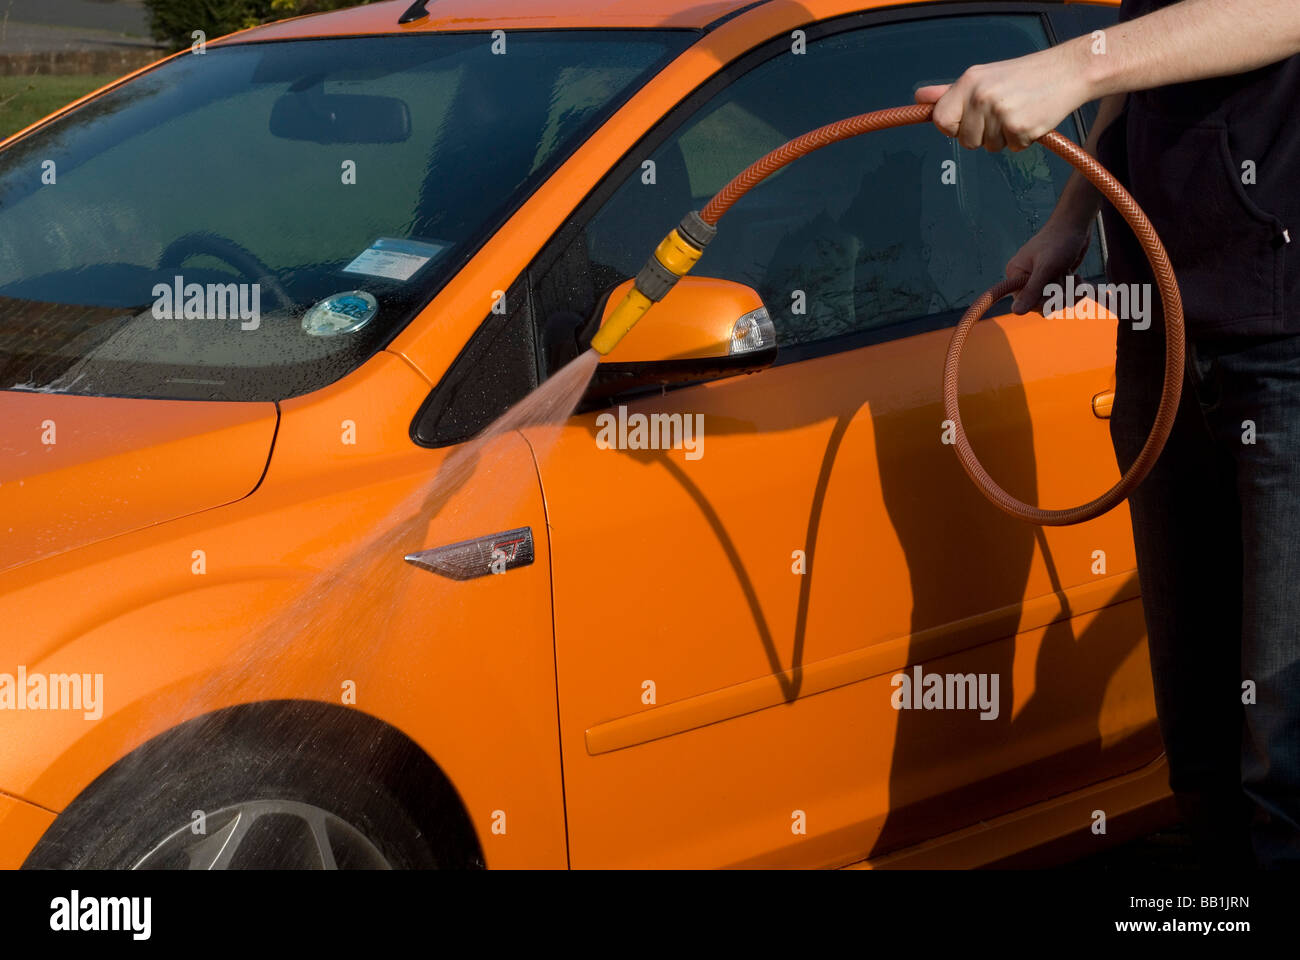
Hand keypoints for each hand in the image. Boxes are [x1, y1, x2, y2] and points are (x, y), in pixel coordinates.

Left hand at [915, 40, 1092, 151]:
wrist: (1067, 72)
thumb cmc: (1022, 76)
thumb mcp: (983, 77)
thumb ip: (950, 92)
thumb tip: (920, 98)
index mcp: (969, 82)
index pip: (941, 121)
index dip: (952, 128)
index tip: (965, 122)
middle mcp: (982, 97)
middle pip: (966, 141)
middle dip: (981, 134)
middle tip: (1001, 112)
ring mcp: (1001, 114)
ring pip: (988, 147)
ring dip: (1003, 137)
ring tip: (1018, 112)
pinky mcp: (1021, 129)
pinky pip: (1011, 149)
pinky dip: (1021, 139)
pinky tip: (1031, 118)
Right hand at [1005, 216, 1092, 314]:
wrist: (1076, 224)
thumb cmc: (1060, 240)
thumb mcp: (1046, 267)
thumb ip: (1032, 290)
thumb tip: (1015, 312)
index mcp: (1015, 274)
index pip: (1024, 302)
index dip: (1043, 301)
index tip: (1057, 290)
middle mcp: (1025, 278)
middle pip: (1040, 304)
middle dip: (1060, 296)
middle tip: (1072, 282)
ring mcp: (1040, 280)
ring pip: (1054, 302)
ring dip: (1069, 293)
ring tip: (1077, 279)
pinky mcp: (1054, 279)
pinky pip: (1062, 296)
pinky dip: (1073, 290)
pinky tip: (1079, 279)